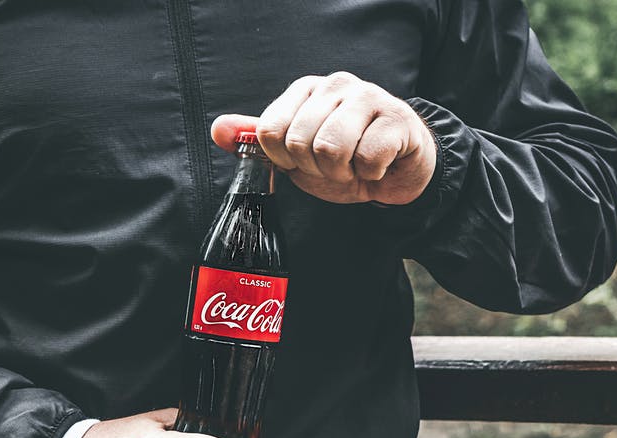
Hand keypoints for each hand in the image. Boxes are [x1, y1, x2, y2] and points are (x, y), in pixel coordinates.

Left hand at [212, 71, 436, 204]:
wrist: (397, 169)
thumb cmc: (345, 158)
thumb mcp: (294, 153)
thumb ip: (257, 140)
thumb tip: (218, 130)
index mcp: (305, 90)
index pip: (270, 130)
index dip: (284, 159)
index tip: (303, 161)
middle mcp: (335, 85)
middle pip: (300, 142)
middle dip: (315, 169)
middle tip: (334, 166)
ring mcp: (368, 97)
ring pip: (331, 148)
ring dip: (342, 172)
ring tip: (353, 166)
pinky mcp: (397, 118)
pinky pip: (367, 158)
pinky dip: (370, 173)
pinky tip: (377, 164)